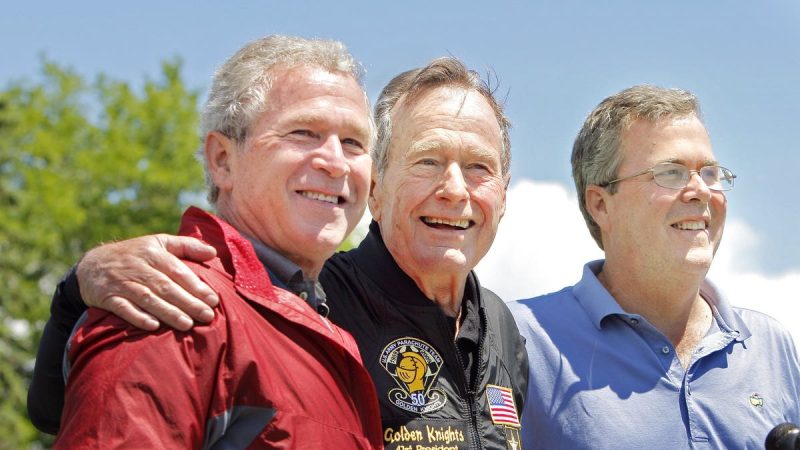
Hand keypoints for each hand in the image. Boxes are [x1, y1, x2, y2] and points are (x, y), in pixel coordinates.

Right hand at [76, 234, 217, 330]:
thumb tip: (213, 252)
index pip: (177, 270)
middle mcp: (138, 267)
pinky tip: (153, 326)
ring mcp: (122, 283)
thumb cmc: (135, 254)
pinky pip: (123, 308)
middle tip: (207, 316)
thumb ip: (187, 246)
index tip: (213, 299)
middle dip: (188, 302)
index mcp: (153, 253)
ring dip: (167, 312)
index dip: (196, 286)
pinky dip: (137, 317)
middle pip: (165, 287)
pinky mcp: (107, 297)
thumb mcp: (158, 242)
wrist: (91, 264)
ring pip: (147, 299)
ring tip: (188, 324)